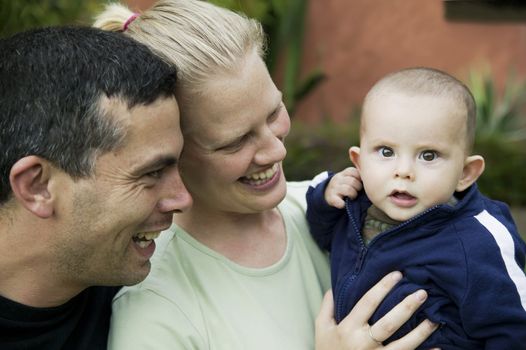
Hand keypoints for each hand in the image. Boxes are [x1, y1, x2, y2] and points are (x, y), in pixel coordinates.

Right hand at [315, 271, 439, 349]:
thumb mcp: (322, 329)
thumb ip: (327, 307)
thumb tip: (333, 287)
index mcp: (349, 329)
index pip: (368, 302)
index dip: (382, 287)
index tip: (397, 274)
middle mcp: (364, 344)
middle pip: (389, 324)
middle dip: (406, 308)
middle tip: (422, 294)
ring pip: (403, 346)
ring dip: (421, 333)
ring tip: (436, 320)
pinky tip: (438, 347)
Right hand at [324, 167, 361, 207]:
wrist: (329, 193)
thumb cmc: (345, 186)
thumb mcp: (349, 178)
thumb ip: (358, 176)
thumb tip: (371, 179)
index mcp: (344, 173)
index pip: (354, 172)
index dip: (360, 179)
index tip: (360, 183)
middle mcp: (337, 179)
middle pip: (352, 181)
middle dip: (358, 188)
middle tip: (358, 191)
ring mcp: (334, 188)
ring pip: (348, 190)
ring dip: (353, 195)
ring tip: (353, 197)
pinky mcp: (331, 198)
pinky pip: (339, 202)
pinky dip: (343, 204)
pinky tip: (344, 204)